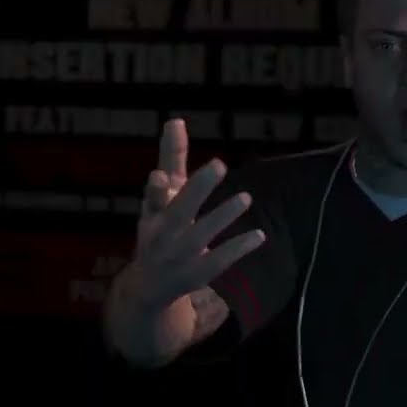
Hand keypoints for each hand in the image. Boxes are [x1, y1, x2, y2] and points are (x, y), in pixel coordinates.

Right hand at [106, 118, 264, 364]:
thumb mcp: (160, 196)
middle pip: (179, 210)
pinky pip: (219, 260)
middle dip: (197, 189)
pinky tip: (259, 235)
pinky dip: (238, 248)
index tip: (161, 175)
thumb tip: (176, 120)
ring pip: (201, 235)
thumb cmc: (158, 229)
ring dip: (222, 216)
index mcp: (153, 212)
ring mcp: (179, 256)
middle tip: (218, 164)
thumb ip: (171, 160)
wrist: (146, 286)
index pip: (154, 196)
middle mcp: (162, 234)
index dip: (157, 187)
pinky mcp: (196, 274)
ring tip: (246, 197)